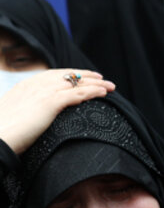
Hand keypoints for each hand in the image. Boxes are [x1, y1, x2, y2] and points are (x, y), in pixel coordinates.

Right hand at [0, 69, 114, 154]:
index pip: (53, 75)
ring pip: (75, 83)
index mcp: (24, 86)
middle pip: (67, 76)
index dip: (70, 74)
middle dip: (86, 76)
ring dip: (95, 84)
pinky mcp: (49, 103)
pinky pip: (77, 94)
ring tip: (110, 86)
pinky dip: (92, 92)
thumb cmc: (2, 133)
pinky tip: (103, 93)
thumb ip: (25, 109)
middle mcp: (35, 85)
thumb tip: (33, 115)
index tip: (83, 76)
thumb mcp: (14, 114)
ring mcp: (42, 92)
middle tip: (102, 78)